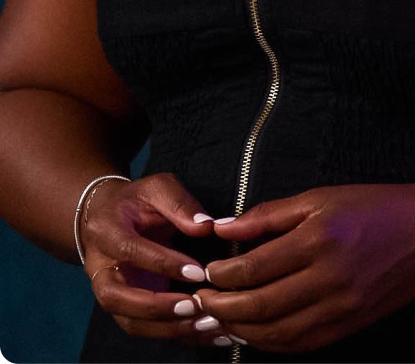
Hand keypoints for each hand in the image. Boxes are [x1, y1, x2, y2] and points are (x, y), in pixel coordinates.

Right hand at [82, 172, 234, 345]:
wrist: (109, 216)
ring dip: (167, 328)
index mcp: (105, 231)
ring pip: (128, 322)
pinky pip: (145, 329)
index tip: (197, 271)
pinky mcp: (124, 308)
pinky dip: (175, 335)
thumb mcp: (157, 187)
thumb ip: (180, 204)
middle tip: (194, 306)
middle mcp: (100, 268)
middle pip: (116, 298)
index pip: (130, 252)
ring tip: (206, 324)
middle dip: (155, 307)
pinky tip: (206, 332)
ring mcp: (110, 292)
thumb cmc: (138, 201)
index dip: (162, 264)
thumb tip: (207, 226)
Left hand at [197, 181, 414, 353]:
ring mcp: (340, 307)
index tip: (204, 273)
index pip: (255, 268)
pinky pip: (301, 343)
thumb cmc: (375, 206)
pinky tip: (254, 334)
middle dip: (222, 309)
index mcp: (319, 238)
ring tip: (218, 322)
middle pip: (260, 306)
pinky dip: (272, 343)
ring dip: (241, 331)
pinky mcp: (350, 326)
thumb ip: (270, 215)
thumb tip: (224, 229)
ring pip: (278, 333)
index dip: (222, 276)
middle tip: (199, 304)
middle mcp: (328, 277)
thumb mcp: (321, 197)